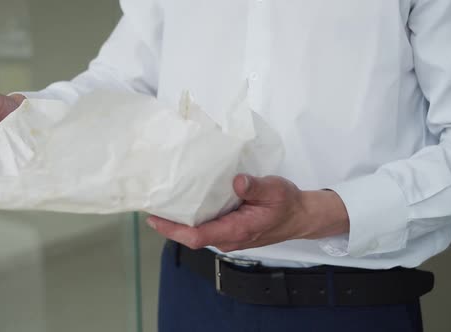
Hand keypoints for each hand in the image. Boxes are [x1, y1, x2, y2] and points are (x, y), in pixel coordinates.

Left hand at [146, 174, 349, 251]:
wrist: (300, 216)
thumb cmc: (288, 204)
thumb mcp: (275, 190)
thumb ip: (255, 186)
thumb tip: (237, 181)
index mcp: (237, 230)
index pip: (198, 236)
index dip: (173, 230)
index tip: (154, 219)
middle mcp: (229, 238)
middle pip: (191, 236)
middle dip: (169, 225)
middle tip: (149, 206)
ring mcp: (228, 237)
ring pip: (197, 233)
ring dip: (178, 222)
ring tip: (161, 203)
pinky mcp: (230, 231)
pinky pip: (205, 227)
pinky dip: (191, 219)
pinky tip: (183, 204)